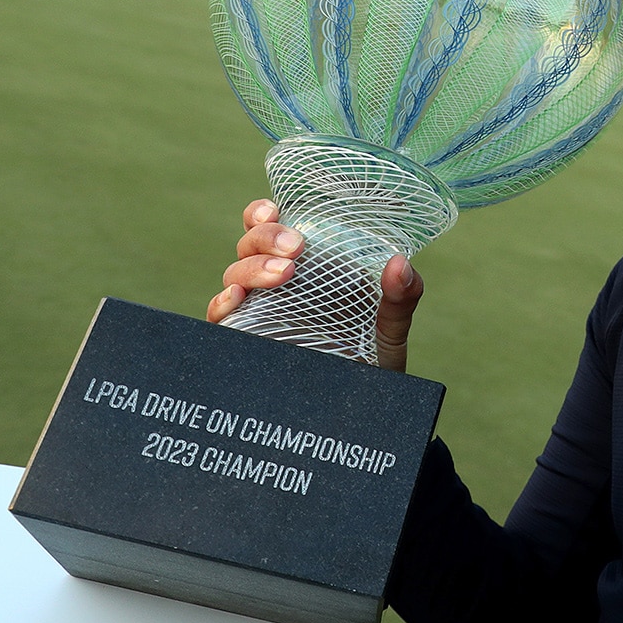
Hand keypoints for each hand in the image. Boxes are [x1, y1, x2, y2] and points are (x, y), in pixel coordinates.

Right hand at [205, 199, 424, 371]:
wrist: (364, 414)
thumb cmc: (373, 364)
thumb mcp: (391, 331)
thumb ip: (401, 299)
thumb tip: (400, 263)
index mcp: (308, 272)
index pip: (273, 230)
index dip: (264, 214)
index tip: (276, 209)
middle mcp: (277, 289)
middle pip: (249, 247)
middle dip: (265, 238)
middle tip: (296, 249)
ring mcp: (260, 315)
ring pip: (234, 277)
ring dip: (251, 268)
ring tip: (283, 273)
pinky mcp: (248, 343)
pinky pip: (221, 318)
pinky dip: (222, 303)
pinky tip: (237, 300)